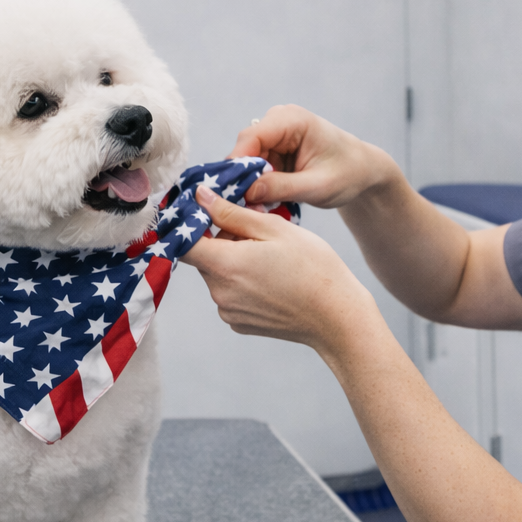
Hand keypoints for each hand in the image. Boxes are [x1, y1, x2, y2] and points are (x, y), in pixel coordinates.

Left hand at [182, 185, 380, 356]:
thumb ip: (231, 213)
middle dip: (223, 239)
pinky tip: (272, 278)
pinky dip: (243, 282)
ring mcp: (228, 311)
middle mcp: (220, 293)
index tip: (208, 213)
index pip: (185, 242)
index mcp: (225, 265)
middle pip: (205, 257)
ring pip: (219, 274)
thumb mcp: (274, 228)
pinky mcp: (239, 324)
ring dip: (234, 260)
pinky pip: (231, 294)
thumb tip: (201, 198)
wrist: (336, 317)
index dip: (191, 224)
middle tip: (258, 230)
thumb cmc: (312, 267)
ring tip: (270, 256)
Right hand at [229, 105, 397, 209]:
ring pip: (247, 159)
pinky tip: (268, 200)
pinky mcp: (274, 146)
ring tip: (261, 206)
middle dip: (243, 177)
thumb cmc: (347, 174)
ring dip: (251, 183)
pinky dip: (259, 183)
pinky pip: (255, 165)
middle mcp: (279, 120)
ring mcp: (275, 132)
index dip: (237, 163)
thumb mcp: (317, 186)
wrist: (362, 171)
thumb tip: (247, 191)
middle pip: (245, 148)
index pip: (252, 137)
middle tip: (246, 206)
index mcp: (292, 120)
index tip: (231, 192)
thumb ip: (282, 187)